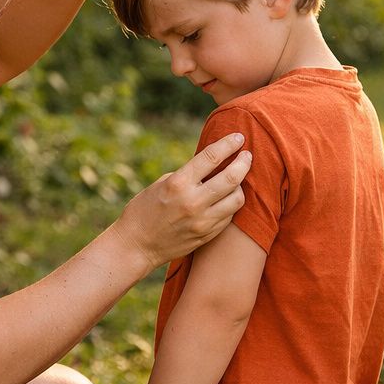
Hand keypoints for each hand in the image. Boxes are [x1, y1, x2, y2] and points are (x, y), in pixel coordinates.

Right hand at [116, 132, 249, 267]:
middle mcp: (193, 202)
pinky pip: (229, 217)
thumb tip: (211, 165)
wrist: (136, 246)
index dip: (229, 144)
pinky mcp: (207, 236)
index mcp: (178, 183)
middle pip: (232, 177)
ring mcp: (202, 221)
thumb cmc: (143, 210)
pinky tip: (226, 199)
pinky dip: (230, 204)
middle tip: (247, 155)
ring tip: (236, 180)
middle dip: (244, 162)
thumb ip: (187, 175)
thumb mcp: (161, 184)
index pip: (212, 157)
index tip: (239, 137)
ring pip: (237, 199)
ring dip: (240, 186)